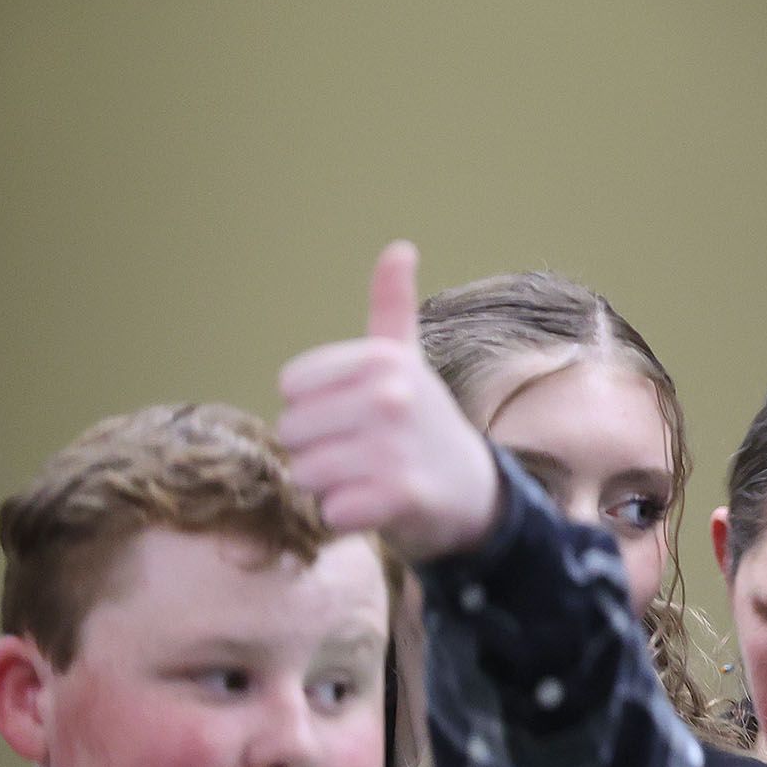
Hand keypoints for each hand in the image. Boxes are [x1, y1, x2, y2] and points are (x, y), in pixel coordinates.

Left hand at [275, 241, 502, 561]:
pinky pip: (330, 511)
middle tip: (364, 454)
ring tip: (370, 479)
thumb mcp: (407, 362)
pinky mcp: (399, 497)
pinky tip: (378, 508)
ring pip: (305, 474)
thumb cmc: (424, 423)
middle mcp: (390, 396)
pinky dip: (346, 518)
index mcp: (382, 359)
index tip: (355, 414)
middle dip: (318, 451)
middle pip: (291, 432)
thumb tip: (399, 248)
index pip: (290, 388)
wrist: (476, 492)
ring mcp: (395, 447)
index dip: (314, 408)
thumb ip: (391, 307)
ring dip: (329, 487)